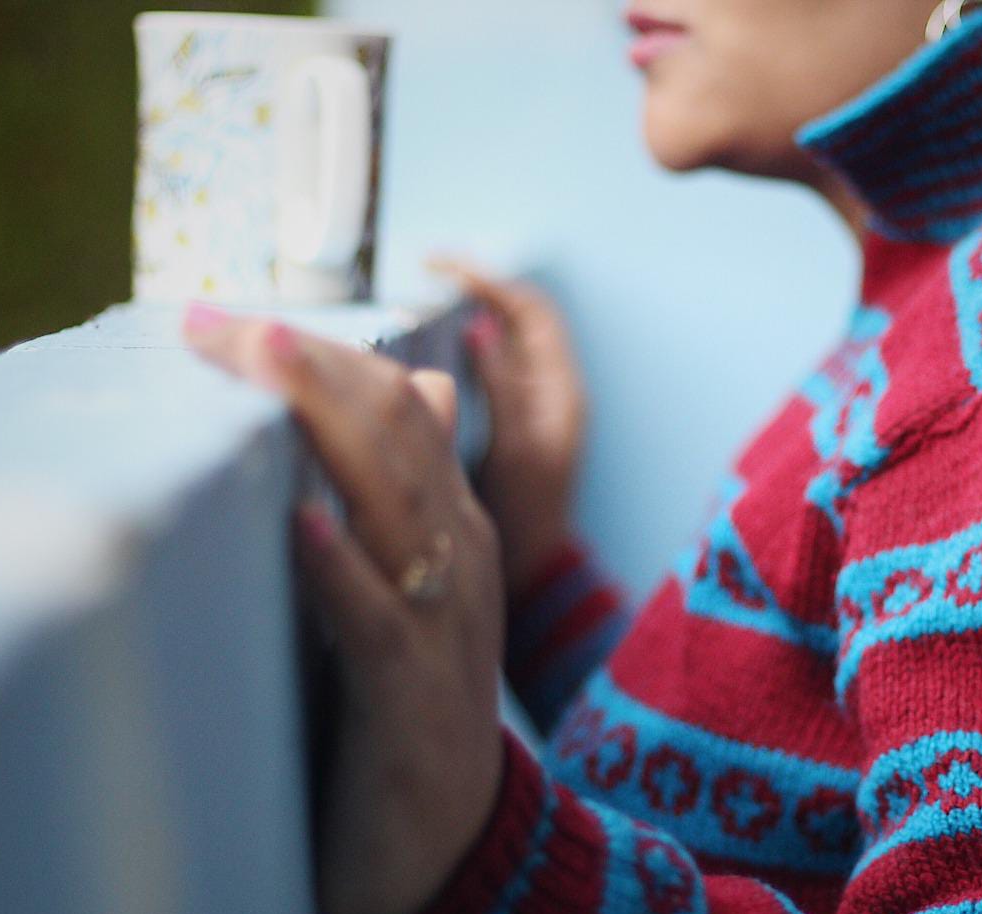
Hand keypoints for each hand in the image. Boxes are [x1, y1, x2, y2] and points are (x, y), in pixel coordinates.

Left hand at [181, 304, 505, 913]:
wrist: (455, 841)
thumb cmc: (410, 704)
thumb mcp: (414, 585)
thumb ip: (411, 490)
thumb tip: (426, 387)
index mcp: (448, 524)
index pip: (395, 403)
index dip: (313, 353)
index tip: (212, 321)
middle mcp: (454, 555)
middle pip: (394, 427)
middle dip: (307, 364)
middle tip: (213, 320)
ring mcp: (441, 621)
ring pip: (396, 498)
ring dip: (326, 425)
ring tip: (265, 361)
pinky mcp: (411, 696)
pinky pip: (380, 623)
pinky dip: (343, 571)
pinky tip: (304, 526)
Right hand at [427, 257, 586, 596]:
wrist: (535, 577)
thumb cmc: (527, 527)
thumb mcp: (513, 454)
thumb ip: (502, 389)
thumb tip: (483, 328)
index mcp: (560, 393)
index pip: (531, 311)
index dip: (490, 281)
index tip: (441, 268)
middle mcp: (553, 393)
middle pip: (519, 318)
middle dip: (477, 288)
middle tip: (426, 273)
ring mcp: (536, 409)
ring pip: (504, 343)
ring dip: (467, 315)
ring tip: (422, 303)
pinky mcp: (516, 426)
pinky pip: (493, 371)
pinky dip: (464, 351)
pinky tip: (428, 353)